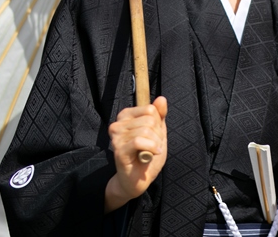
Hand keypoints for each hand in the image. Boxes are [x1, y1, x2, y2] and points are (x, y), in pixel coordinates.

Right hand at [105, 96, 167, 211]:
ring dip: (155, 144)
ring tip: (149, 152)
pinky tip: (150, 155)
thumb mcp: (158, 132)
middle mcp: (117, 124)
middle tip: (152, 147)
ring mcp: (116, 138)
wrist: (138, 180)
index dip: (158, 124)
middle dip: (157, 135)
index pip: (150, 109)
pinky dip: (150, 148)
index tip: (153, 136)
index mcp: (125, 116)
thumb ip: (159, 116)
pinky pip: (139, 141)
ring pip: (146, 130)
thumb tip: (161, 99)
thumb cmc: (147, 155)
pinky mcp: (118, 150)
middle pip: (149, 119)